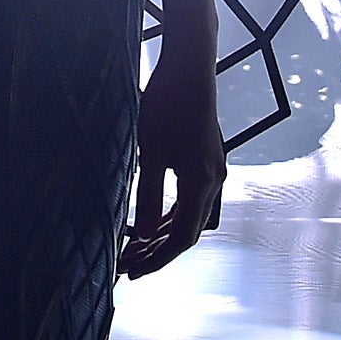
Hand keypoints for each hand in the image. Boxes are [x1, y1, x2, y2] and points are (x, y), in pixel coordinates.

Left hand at [121, 38, 224, 278]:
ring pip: (189, 216)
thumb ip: (147, 194)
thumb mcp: (150, 151)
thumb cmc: (168, 105)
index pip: (182, 237)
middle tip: (127, 264)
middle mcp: (213, 181)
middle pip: (187, 230)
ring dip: (162, 234)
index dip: (158, 258)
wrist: (190, 67)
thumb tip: (141, 234)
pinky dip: (169, 214)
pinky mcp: (205, 160)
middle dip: (157, 251)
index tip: (133, 271)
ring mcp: (212, 170)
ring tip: (134, 247)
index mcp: (201, 183)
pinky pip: (189, 199)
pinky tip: (149, 221)